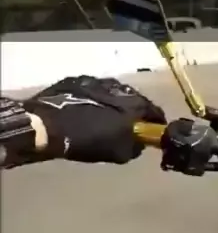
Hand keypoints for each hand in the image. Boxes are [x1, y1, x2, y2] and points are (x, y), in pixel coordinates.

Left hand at [22, 76, 165, 163]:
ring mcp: (98, 81)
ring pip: (114, 93)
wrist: (46, 125)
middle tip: (129, 126)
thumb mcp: (118, 153)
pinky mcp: (77, 80)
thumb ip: (136, 147)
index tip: (153, 131)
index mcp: (135, 103)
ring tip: (106, 117)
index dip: (156, 123)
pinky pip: (93, 90)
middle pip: (135, 100)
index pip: (156, 112)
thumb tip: (140, 143)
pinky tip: (86, 110)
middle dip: (135, 112)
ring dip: (115, 104)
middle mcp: (121, 87)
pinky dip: (95, 99)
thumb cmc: (87, 140)